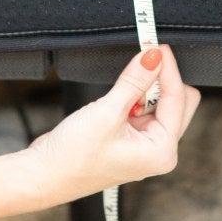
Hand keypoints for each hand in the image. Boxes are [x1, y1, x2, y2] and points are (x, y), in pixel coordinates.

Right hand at [28, 45, 199, 200]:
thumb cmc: (72, 158)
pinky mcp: (132, 138)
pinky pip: (144, 108)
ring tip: (125, 81)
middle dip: (161, 79)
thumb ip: (134, 81)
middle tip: (144, 57)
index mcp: (162, 151)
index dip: (167, 69)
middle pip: (178, 101)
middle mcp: (159, 150)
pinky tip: (119, 93)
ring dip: (146, 87)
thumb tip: (152, 56)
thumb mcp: (106, 112)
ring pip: (161, 103)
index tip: (157, 45)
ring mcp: (146, 145)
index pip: (177, 99)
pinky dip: (135, 95)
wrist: (44, 175)